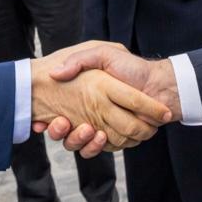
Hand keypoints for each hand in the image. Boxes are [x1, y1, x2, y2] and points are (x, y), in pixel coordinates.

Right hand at [40, 43, 181, 151]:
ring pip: (78, 142)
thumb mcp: (104, 53)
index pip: (56, 110)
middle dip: (59, 131)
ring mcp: (100, 126)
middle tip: (61, 123)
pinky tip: (98, 136)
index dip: (46, 118)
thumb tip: (56, 73)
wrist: (161, 86)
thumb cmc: (133, 67)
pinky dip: (95, 147)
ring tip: (84, 129)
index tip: (40, 122)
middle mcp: (89, 111)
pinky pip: (97, 149)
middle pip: (64, 130)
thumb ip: (80, 59)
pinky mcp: (112, 139)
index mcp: (84, 94)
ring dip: (77, 139)